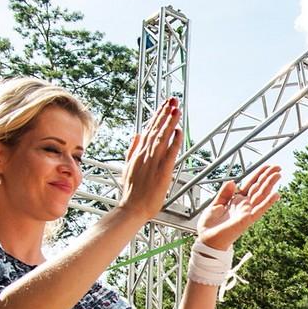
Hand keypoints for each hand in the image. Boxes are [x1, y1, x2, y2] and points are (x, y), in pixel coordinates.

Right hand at [119, 98, 183, 219]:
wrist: (132, 209)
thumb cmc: (132, 192)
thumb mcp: (128, 167)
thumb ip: (132, 149)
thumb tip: (136, 134)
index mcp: (138, 153)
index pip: (149, 129)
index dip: (158, 116)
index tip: (164, 105)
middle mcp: (145, 154)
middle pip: (156, 129)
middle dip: (165, 113)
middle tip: (173, 100)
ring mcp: (153, 162)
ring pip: (162, 137)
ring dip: (170, 122)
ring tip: (176, 109)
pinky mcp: (162, 172)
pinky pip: (170, 153)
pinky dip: (174, 141)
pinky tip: (179, 131)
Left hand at [197, 165, 280, 250]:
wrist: (206, 239)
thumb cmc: (210, 226)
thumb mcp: (215, 204)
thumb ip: (224, 193)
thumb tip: (233, 181)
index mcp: (236, 200)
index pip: (250, 184)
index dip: (259, 174)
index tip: (267, 166)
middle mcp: (244, 205)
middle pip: (258, 188)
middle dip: (268, 177)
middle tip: (278, 167)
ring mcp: (247, 212)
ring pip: (261, 195)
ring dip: (270, 185)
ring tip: (278, 175)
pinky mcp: (247, 219)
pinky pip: (259, 210)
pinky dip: (268, 202)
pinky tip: (276, 195)